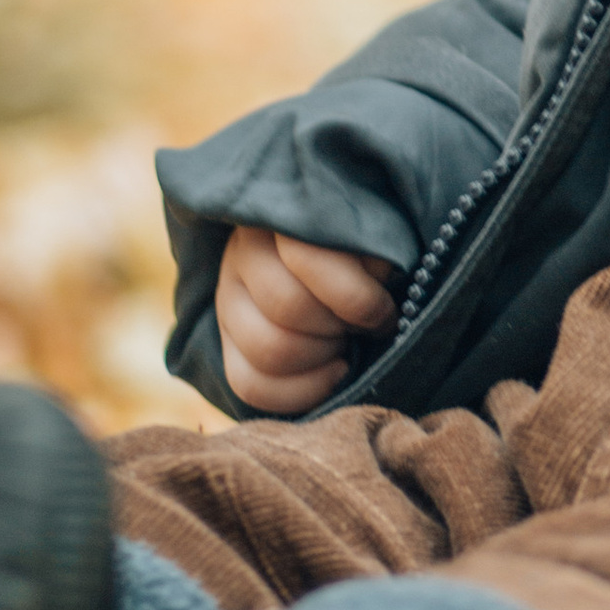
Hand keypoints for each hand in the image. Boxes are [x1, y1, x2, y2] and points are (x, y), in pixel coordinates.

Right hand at [216, 228, 398, 415]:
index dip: (356, 297)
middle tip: (363, 328)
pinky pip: (250, 385)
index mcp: (283, 216)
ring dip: (322, 358)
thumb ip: (375, 250)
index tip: (384, 311)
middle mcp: (244, 253)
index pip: (307, 259)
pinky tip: (333, 373)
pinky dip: (301, 392)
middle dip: (339, 328)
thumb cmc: (362, 244)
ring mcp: (228, 299)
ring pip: (268, 350)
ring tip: (346, 346)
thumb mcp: (373, 232)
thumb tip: (378, 281)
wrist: (335, 257)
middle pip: (287, 307)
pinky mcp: (225, 342)